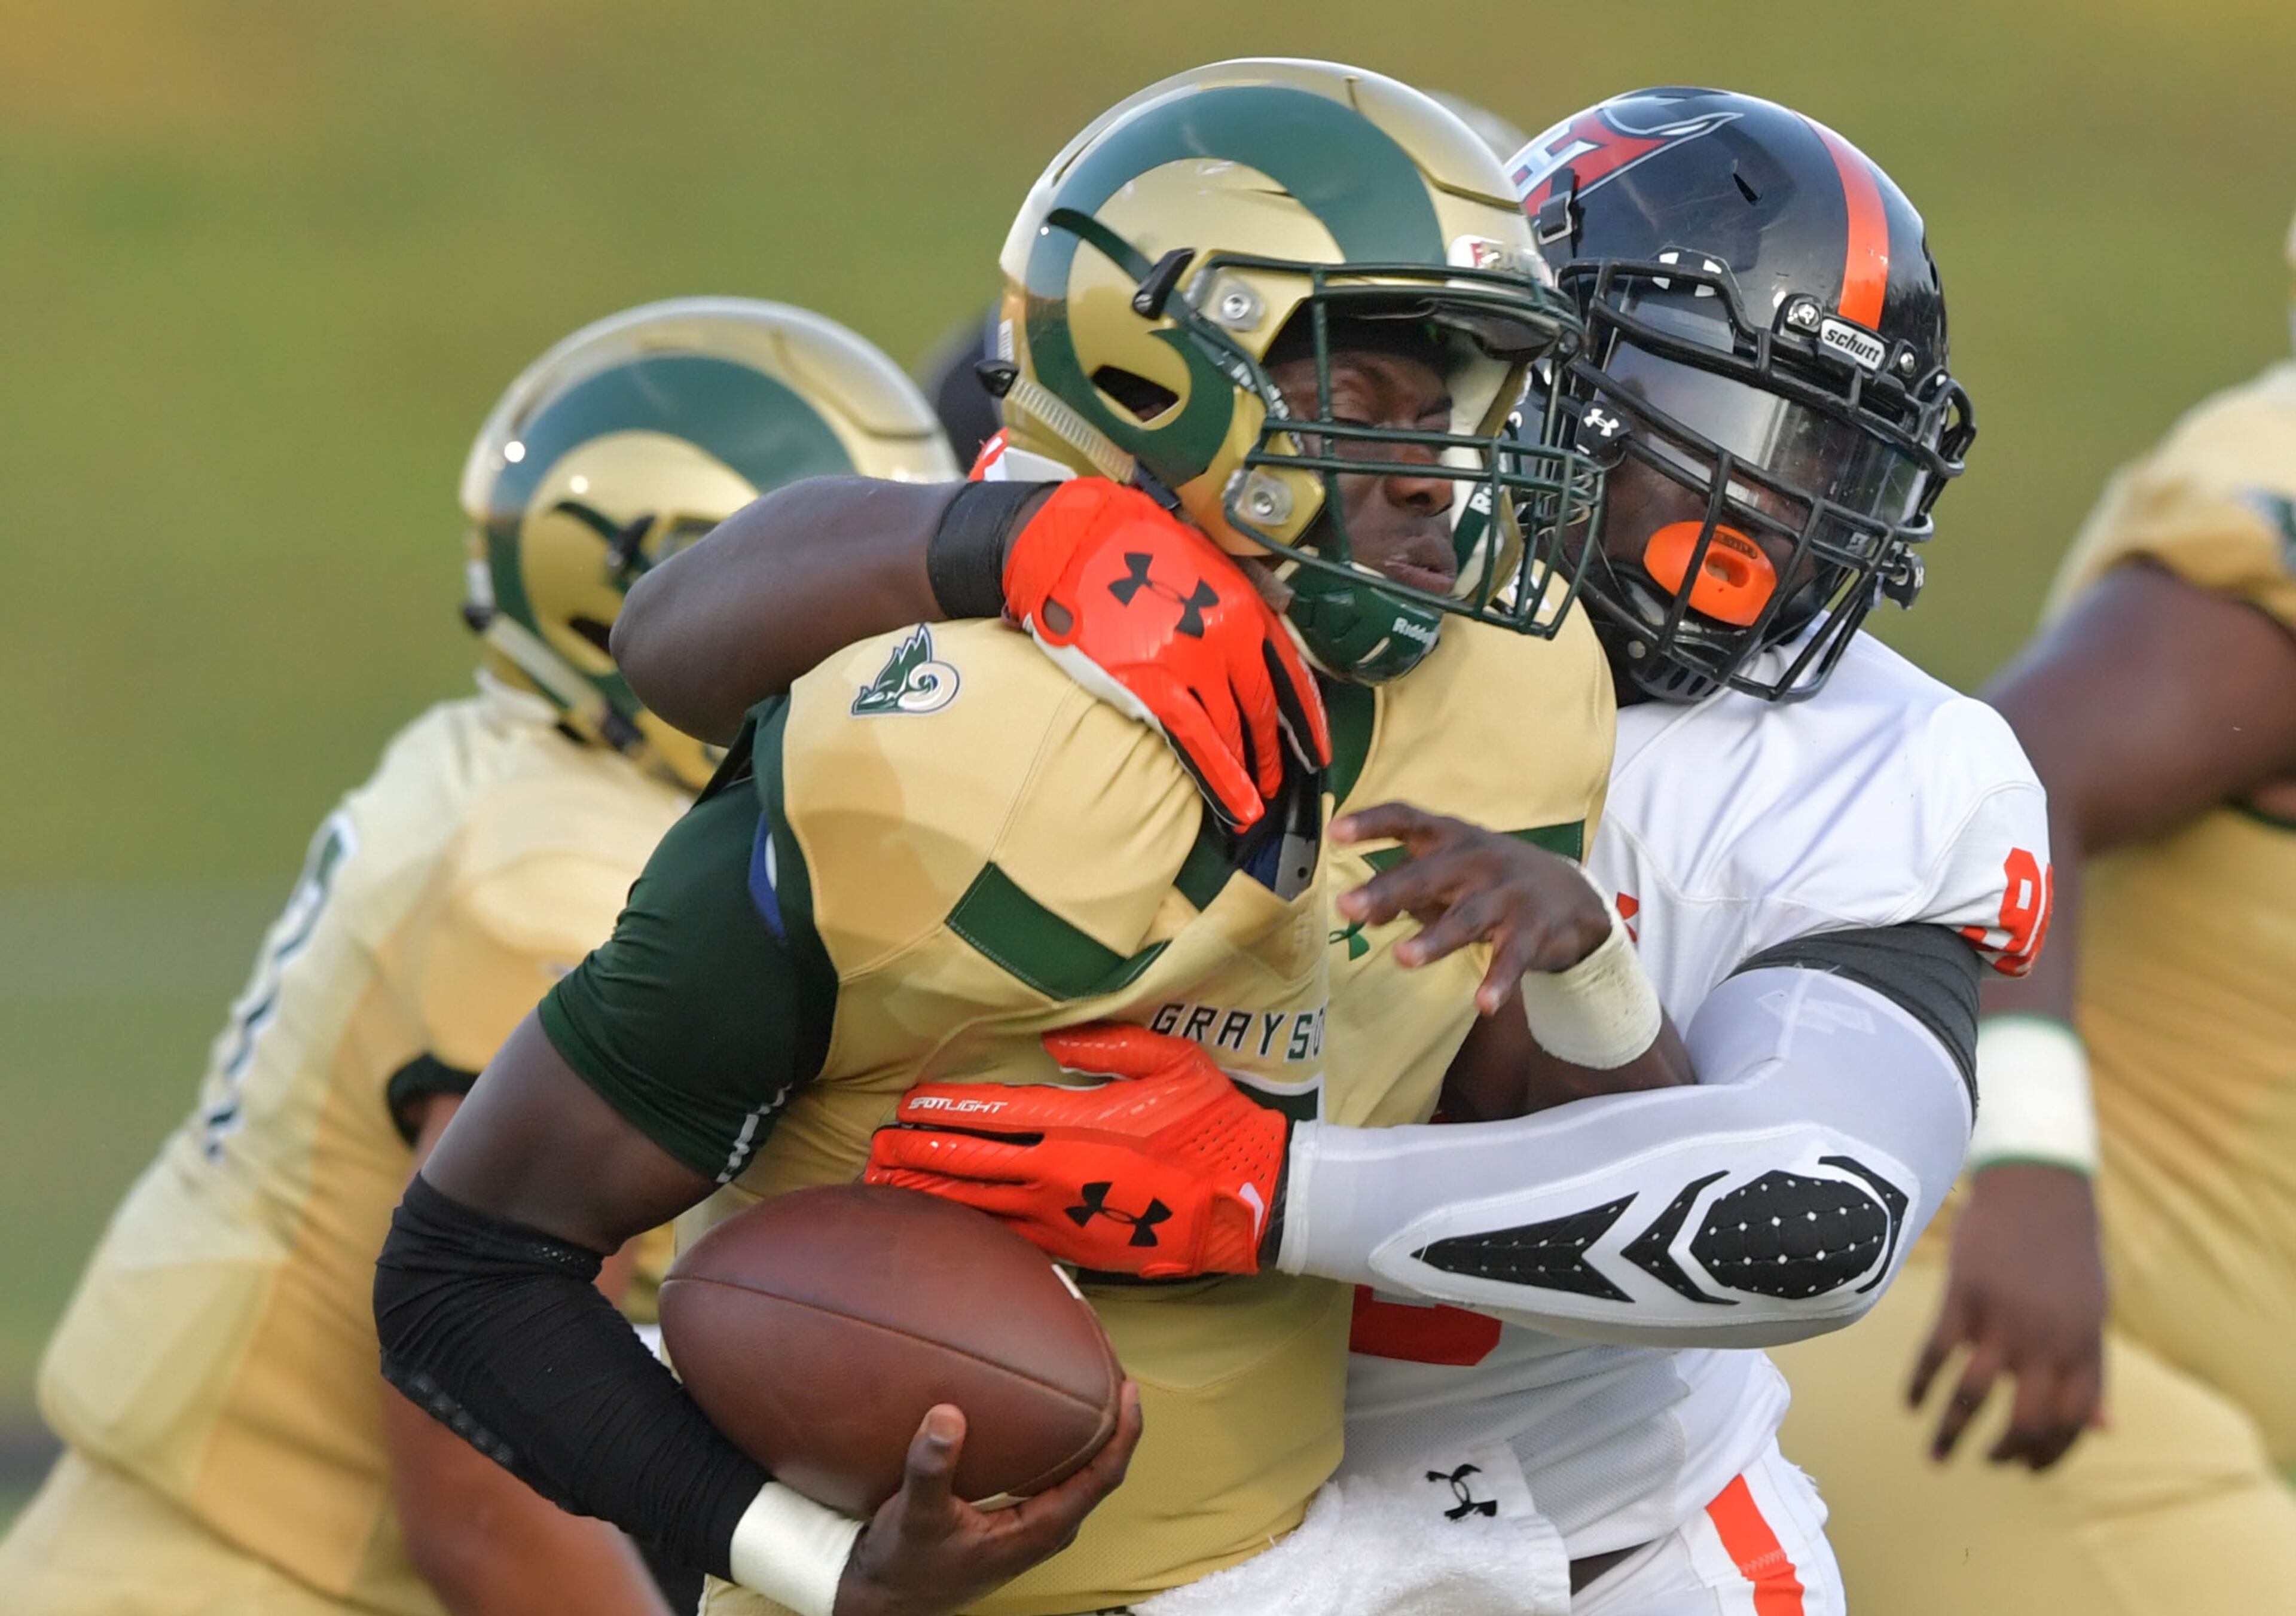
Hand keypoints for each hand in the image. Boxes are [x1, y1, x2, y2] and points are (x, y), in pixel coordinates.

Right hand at [834, 1387, 1142, 1615]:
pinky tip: (1047, 1417)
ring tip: (1089, 1383)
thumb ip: (931, 1468)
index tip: (1132, 1389)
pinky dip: (1063, 1444)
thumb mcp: (914, 1515)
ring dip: (1090, 1433)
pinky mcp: (1017, 1521)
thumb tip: (947, 1415)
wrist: (890, 1599)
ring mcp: (1035, 1526)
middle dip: (1113, 1423)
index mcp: (1040, 1530)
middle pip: (1101, 1471)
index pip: (1104, 1478)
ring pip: (1080, 1474)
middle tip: (1112, 1369)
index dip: (1125, 1433)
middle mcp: (1047, 1529)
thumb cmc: (906, 1563)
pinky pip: (1056, 1476)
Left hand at [865, 1025, 1289, 1277]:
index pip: (993, 1115)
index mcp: (1078, 1123)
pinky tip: (942, 1231)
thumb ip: (1108, 1045)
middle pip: (971, 1165)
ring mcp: (1065, 1218)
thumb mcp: (1172, 1062)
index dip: (946, 1111)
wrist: (1251, 1202)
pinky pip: (1010, 1240)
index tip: (908, 1108)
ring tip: (885, 1191)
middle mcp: (1059, 1174)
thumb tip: (1053, 1044)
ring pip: (979, 1209)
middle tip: (874, 1151)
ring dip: (929, 1199)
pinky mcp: (1077, 1251)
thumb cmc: (1213, 1124)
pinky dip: (969, 1233)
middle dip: (917, 1157)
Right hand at [1002, 478, 1330, 830]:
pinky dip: (1222, 782)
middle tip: (1279, 781)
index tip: (1316, 750)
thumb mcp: (1203, 554)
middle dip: (1275, 752)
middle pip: (1263, 709)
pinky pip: (1197, 745)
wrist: (1069, 541)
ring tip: (1256, 799)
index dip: (1307, 719)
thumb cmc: (1130, 544)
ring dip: (1248, 770)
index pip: (1290, 674)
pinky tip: (1238, 809)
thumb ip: (1243, 587)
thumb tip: (1276, 612)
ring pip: (1232, 732)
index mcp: (1244, 606)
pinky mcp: (1151, 687)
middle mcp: (1227, 637)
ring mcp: (1191, 665)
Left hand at [1332, 803, 1612, 1012]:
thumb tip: (1363, 914)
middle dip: (1388, 891)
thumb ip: (1405, 890)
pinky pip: (1513, 957)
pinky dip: (1499, 980)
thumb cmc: (1491, 879)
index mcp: (1450, 838)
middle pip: (1428, 874)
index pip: (1407, 819)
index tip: (1336, 832)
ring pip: (1467, 917)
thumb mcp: (1448, 875)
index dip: (1372, 824)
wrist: (1572, 894)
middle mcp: (1477, 859)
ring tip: (1404, 958)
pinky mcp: (1533, 929)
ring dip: (1435, 938)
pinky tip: (1484, 1004)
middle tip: (1348, 907)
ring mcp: (1507, 893)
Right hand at [1907, 1163, 2107, 1469]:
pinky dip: (1920, 1385)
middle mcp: (2047, 1341)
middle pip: (2025, 1421)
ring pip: (1972, 1397)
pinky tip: (1910, 1402)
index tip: (2026, 1470)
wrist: (2039, 1188)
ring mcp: (2003, 1320)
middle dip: (2003, 1454)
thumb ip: (2092, 1373)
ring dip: (1952, 1435)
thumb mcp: (2093, 1315)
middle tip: (1986, 1461)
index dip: (2050, 1455)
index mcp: (2085, 1348)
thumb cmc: (2068, 1253)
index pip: (2073, 1423)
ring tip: (1937, 1457)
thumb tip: (2105, 1429)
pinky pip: (1936, 1355)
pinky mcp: (1964, 1297)